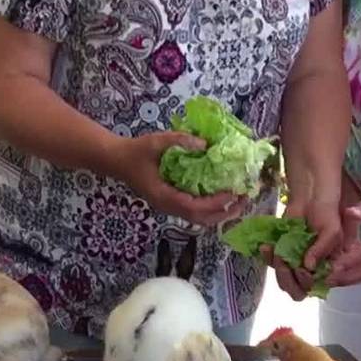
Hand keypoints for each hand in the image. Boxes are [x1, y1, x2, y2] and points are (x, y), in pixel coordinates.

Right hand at [110, 132, 248, 226]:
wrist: (115, 161)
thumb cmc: (134, 151)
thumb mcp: (155, 141)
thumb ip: (179, 140)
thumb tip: (204, 144)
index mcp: (163, 196)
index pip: (193, 207)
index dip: (215, 203)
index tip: (233, 192)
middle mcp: (167, 206)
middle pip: (200, 219)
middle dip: (225, 212)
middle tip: (244, 199)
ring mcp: (168, 207)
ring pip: (198, 219)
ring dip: (220, 213)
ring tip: (238, 201)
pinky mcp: (170, 203)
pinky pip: (194, 212)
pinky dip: (211, 208)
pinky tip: (222, 197)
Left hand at [271, 193, 342, 300]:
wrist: (310, 199)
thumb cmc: (326, 215)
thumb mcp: (331, 231)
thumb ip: (322, 249)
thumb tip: (308, 266)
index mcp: (326, 268)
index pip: (315, 287)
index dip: (306, 283)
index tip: (302, 269)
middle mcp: (310, 271)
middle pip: (296, 291)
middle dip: (288, 279)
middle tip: (284, 262)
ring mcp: (294, 264)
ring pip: (282, 280)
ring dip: (277, 268)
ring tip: (275, 249)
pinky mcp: (281, 254)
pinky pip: (271, 263)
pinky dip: (267, 257)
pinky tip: (266, 246)